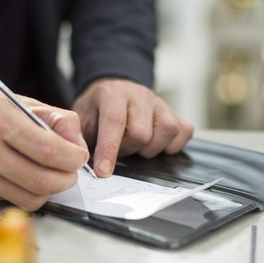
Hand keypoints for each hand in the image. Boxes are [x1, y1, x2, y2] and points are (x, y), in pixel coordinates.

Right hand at [0, 80, 89, 209]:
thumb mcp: (16, 101)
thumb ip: (54, 120)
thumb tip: (78, 145)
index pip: (48, 149)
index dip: (72, 158)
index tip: (78, 156)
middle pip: (42, 180)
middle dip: (66, 179)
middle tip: (70, 171)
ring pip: (29, 198)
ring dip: (50, 191)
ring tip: (53, 177)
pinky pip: (11, 200)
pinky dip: (28, 193)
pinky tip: (28, 179)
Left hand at [72, 78, 193, 176]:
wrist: (112, 90)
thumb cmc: (97, 109)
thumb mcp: (80, 118)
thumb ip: (79, 137)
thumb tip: (82, 159)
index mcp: (112, 94)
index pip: (114, 122)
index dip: (109, 150)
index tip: (103, 172)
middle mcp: (138, 95)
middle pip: (141, 133)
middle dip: (128, 150)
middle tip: (119, 149)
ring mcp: (159, 103)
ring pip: (166, 132)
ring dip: (150, 148)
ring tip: (137, 146)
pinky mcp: (174, 112)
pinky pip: (183, 132)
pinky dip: (171, 145)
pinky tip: (155, 144)